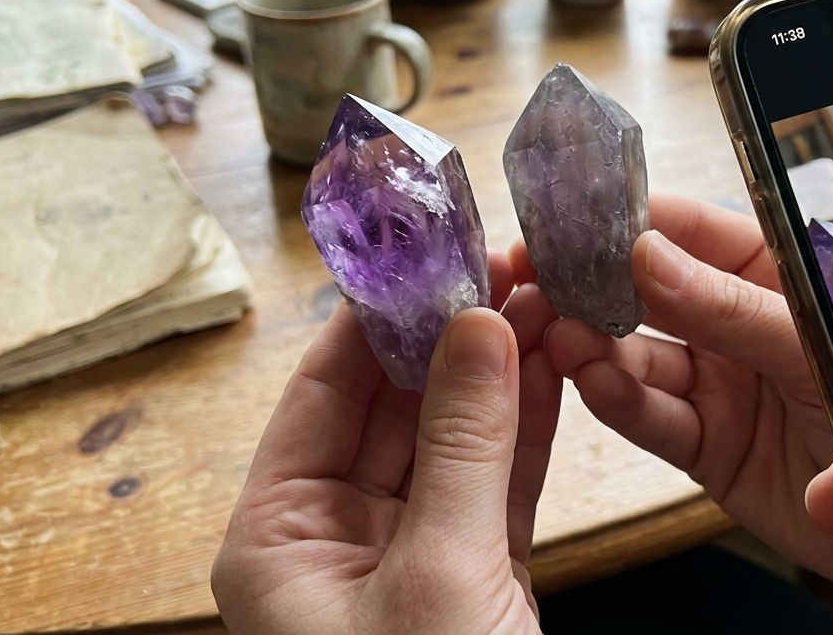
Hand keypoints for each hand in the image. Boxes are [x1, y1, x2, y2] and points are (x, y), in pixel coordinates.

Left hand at [211, 254, 561, 634]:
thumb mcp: (437, 571)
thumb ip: (461, 447)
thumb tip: (478, 328)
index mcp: (280, 540)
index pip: (323, 395)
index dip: (379, 320)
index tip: (431, 255)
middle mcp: (336, 540)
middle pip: (393, 409)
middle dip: (455, 338)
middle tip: (508, 268)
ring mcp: (409, 557)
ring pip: (454, 442)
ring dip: (501, 376)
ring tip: (545, 300)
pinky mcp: (473, 576)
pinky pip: (497, 484)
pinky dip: (526, 430)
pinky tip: (553, 367)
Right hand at [513, 194, 832, 586]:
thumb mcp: (815, 348)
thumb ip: (732, 307)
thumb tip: (649, 254)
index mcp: (780, 280)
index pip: (699, 233)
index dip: (639, 221)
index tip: (581, 216)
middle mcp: (743, 327)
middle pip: (655, 293)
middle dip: (597, 284)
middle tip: (542, 275)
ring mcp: (722, 386)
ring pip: (643, 356)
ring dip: (598, 345)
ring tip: (565, 337)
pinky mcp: (708, 446)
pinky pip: (655, 418)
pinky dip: (620, 401)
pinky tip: (593, 383)